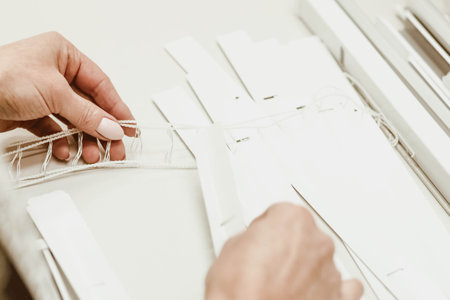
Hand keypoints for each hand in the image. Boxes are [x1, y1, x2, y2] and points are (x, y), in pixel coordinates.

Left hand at [0, 32, 134, 162]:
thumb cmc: (0, 77)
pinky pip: (53, 128)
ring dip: (82, 139)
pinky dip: (60, 141)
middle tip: (113, 148)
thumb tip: (112, 127)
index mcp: (63, 55)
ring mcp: (41, 92)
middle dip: (101, 129)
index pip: (100, 84)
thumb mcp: (54, 93)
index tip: (129, 128)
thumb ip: (87, 113)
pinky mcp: (29, 110)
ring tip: (89, 154)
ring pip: (73, 119)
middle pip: (88, 105)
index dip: (117, 108)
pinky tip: (63, 150)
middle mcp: (53, 72)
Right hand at [205, 203, 362, 299]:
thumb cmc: (242, 290)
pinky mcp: (338, 297)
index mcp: (293, 220)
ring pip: (321, 259)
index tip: (258, 238)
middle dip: (288, 245)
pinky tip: (317, 291)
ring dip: (306, 266)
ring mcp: (330, 270)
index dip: (266, 226)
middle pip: (304, 234)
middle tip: (267, 262)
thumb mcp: (231, 248)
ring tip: (285, 282)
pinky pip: (345, 287)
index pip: (281, 212)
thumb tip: (251, 245)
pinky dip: (332, 288)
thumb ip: (252, 237)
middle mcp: (317, 242)